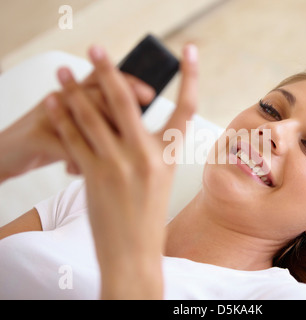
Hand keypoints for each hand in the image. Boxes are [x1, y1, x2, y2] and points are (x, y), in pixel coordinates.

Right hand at [0, 68, 153, 182]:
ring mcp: (48, 115)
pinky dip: (78, 162)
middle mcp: (64, 99)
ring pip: (81, 120)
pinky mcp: (35, 137)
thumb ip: (103, 120)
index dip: (129, 84)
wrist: (6, 154)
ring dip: (101, 141)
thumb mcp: (76, 125)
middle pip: (98, 95)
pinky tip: (81, 172)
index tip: (150, 95)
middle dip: (122, 110)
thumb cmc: (51, 139)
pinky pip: (64, 148)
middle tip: (140, 125)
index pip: (106, 81)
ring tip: (113, 156)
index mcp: (77, 95)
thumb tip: (140, 126)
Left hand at [45, 44, 197, 298]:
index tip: (190, 51)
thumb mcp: (159, 177)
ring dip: (75, 90)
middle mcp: (146, 156)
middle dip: (109, 70)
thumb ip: (148, 146)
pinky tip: (55, 101)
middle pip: (126, 102)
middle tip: (96, 49)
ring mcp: (118, 165)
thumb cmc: (148, 215)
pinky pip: (75, 137)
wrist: (134, 252)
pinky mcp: (94, 175)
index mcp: (169, 155)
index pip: (186, 108)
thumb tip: (127, 115)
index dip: (191, 77)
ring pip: (92, 116)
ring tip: (65, 71)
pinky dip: (62, 116)